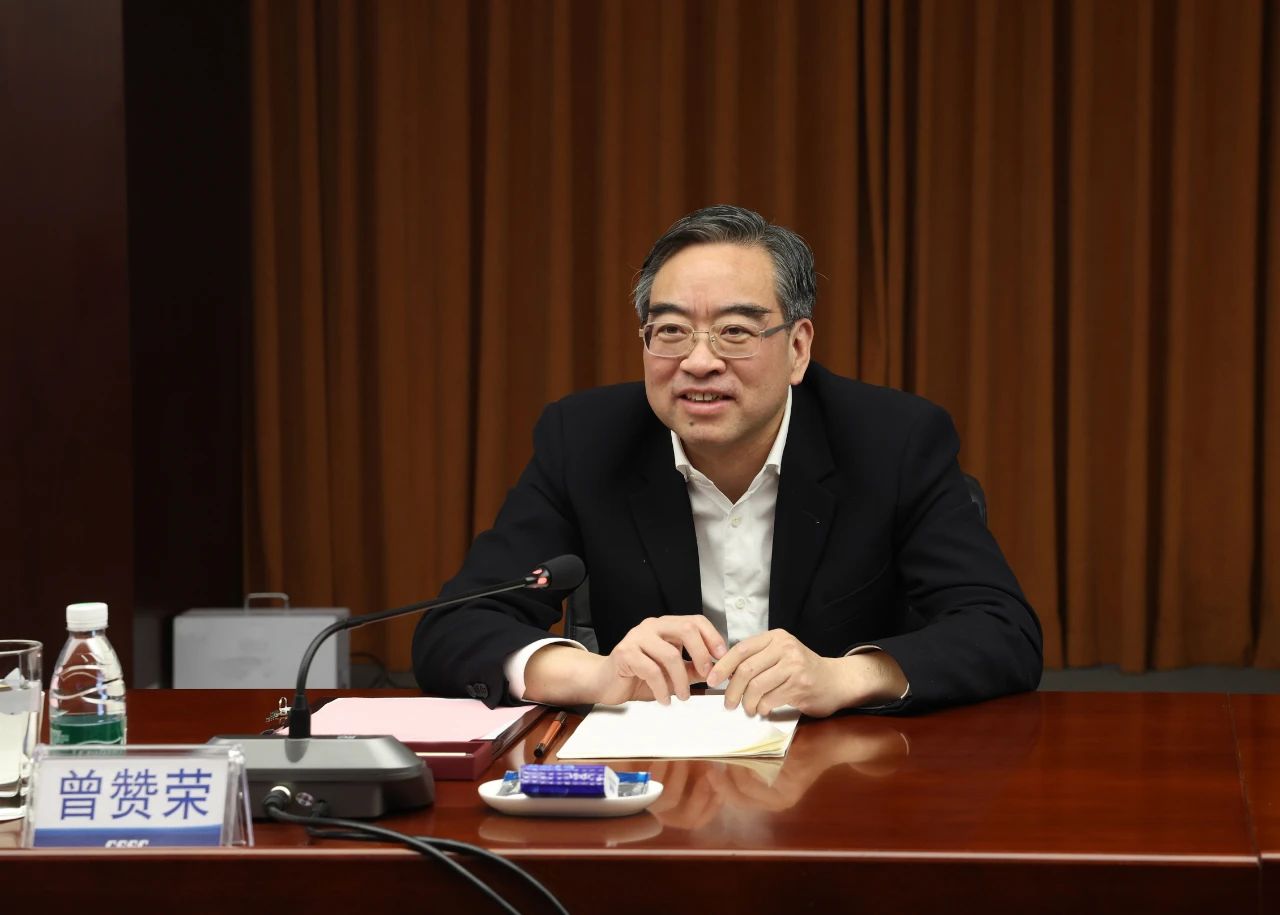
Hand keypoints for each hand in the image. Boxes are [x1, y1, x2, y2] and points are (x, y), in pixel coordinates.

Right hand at [590, 614, 727, 705]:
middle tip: (707, 676)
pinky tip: (664, 699)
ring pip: (670, 654)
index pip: (695, 621)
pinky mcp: (625, 653)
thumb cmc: (639, 676)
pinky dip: (662, 688)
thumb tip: (718, 671)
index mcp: (666, 626)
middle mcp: (652, 626)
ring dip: (681, 680)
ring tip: (683, 696)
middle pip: (686, 629)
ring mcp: (637, 637)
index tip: (722, 656)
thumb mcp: (672, 673)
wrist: (605, 682)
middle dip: (701, 654)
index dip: (712, 637)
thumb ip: (692, 669)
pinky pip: (651, 670)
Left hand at [705, 630, 906, 717]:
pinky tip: (763, 710)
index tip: (711, 680)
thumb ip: (756, 659)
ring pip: (757, 686)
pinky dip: (763, 708)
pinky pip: (771, 699)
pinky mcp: (801, 684)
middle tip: (728, 703)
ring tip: (748, 709)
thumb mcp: (779, 655)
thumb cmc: (802, 670)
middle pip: (746, 670)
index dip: (722, 666)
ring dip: (747, 702)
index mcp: (775, 637)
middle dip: (732, 690)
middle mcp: (785, 647)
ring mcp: (794, 665)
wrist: (836, 681)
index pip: (741, 649)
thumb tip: (723, 674)